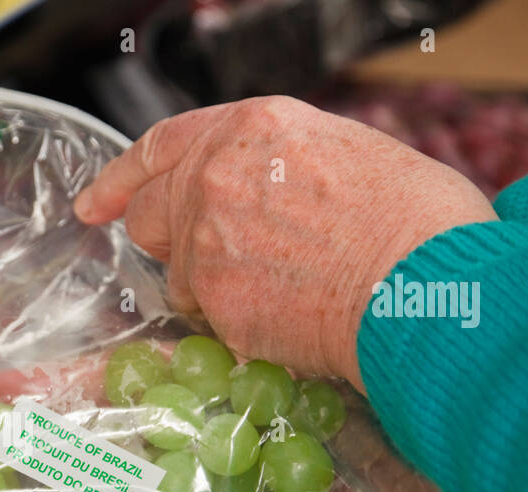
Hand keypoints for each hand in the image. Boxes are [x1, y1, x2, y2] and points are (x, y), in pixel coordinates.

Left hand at [74, 96, 498, 390]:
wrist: (432, 285)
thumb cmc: (420, 224)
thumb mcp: (350, 155)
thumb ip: (282, 168)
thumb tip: (265, 195)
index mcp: (252, 128)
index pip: (160, 147)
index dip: (121, 179)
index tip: (95, 205)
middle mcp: (216, 177)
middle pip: (153, 217)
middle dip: (173, 243)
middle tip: (213, 263)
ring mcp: (208, 241)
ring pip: (180, 277)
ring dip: (214, 291)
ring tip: (285, 293)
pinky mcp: (214, 301)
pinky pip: (208, 321)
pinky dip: (237, 327)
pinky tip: (289, 321)